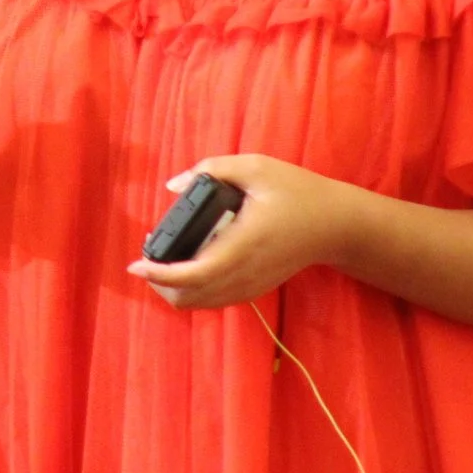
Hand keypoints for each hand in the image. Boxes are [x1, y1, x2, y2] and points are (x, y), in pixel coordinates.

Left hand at [125, 154, 355, 310]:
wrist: (335, 225)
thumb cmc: (298, 192)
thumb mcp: (257, 167)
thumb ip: (212, 169)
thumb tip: (173, 186)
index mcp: (242, 245)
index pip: (193, 274)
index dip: (160, 274)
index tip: (136, 263)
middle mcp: (244, 273)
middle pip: (189, 298)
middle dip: (160, 284)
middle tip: (147, 259)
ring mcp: (250, 286)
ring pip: (200, 305)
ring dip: (174, 290)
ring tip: (161, 264)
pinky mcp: (255, 289)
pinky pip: (215, 301)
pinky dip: (192, 291)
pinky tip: (186, 270)